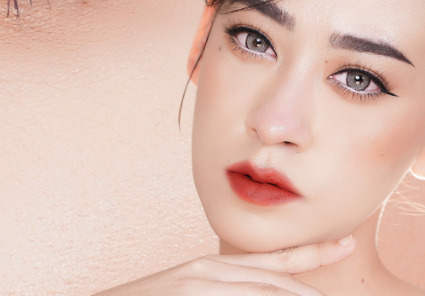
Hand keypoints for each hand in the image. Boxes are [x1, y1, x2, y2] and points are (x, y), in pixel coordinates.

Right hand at [92, 236, 355, 294]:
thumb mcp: (187, 291)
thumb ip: (221, 287)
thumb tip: (248, 286)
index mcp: (210, 271)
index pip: (272, 264)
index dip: (312, 253)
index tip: (345, 242)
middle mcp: (209, 274)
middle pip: (278, 284)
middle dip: (313, 291)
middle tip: (345, 269)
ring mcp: (201, 286)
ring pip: (266, 292)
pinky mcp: (193, 293)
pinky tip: (292, 295)